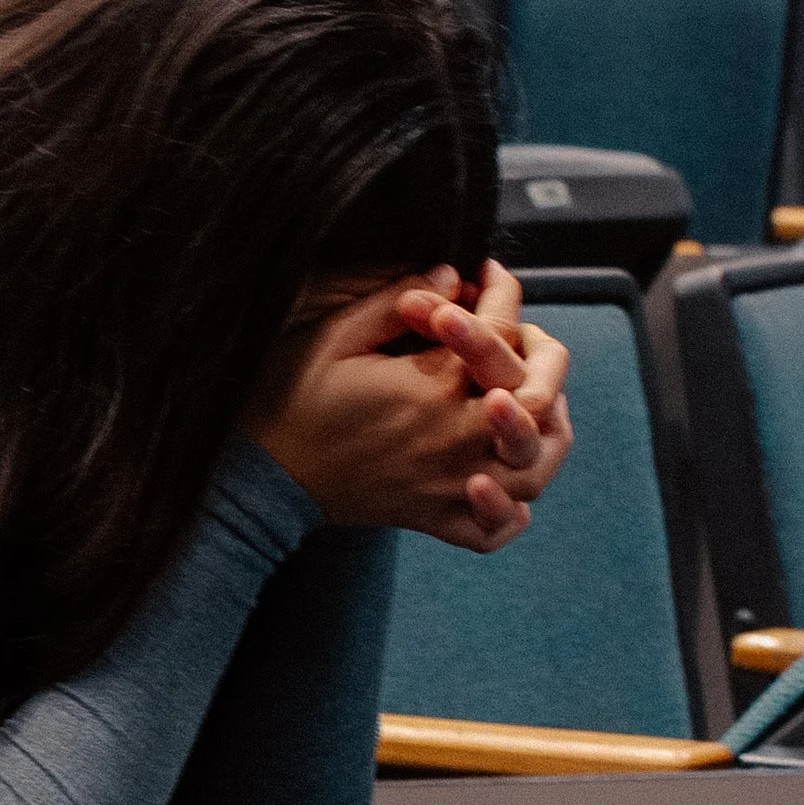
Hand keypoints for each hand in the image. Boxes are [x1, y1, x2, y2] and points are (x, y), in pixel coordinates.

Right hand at [250, 262, 572, 548]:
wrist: (258, 477)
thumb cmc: (288, 398)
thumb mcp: (333, 335)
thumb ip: (395, 301)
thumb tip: (450, 275)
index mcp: (431, 386)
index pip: (500, 331)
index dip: (501, 292)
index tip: (487, 273)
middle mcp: (452, 437)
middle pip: (538, 400)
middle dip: (544, 359)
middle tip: (525, 336)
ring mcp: (447, 484)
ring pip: (533, 471)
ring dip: (544, 434)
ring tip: (530, 405)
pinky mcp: (429, 518)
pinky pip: (491, 531)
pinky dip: (509, 513)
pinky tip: (499, 480)